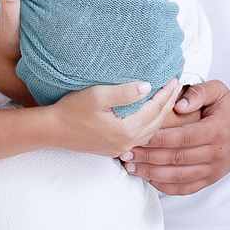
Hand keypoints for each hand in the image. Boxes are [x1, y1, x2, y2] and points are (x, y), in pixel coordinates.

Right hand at [44, 78, 182, 157]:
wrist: (53, 130)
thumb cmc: (72, 109)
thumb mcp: (98, 95)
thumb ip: (125, 91)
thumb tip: (148, 87)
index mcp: (127, 129)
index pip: (155, 109)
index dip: (166, 93)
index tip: (175, 79)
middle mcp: (127, 142)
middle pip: (156, 122)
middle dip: (168, 104)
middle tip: (177, 87)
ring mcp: (120, 148)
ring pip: (149, 133)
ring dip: (160, 116)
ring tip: (166, 101)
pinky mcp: (112, 150)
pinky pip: (139, 139)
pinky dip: (149, 127)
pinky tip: (149, 118)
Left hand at [120, 79, 229, 192]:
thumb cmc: (229, 107)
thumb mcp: (218, 90)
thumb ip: (198, 92)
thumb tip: (178, 104)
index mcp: (217, 131)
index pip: (184, 138)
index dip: (159, 139)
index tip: (138, 137)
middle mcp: (216, 153)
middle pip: (177, 159)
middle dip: (148, 157)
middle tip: (126, 153)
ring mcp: (214, 170)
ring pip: (179, 177)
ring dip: (152, 174)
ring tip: (131, 167)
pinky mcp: (210, 180)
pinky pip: (185, 188)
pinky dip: (165, 187)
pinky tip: (148, 179)